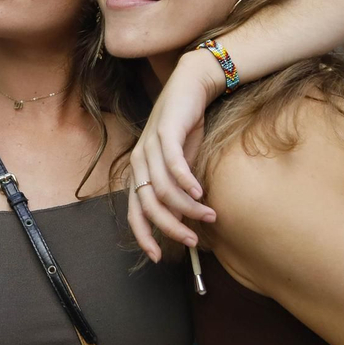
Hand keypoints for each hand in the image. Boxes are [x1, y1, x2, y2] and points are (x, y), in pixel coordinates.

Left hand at [129, 51, 220, 259]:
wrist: (191, 87)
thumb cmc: (186, 129)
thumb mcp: (181, 165)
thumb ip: (178, 191)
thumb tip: (184, 220)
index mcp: (139, 172)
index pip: (134, 212)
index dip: (144, 236)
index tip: (159, 256)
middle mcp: (139, 161)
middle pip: (149, 205)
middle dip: (171, 227)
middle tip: (193, 240)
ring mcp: (149, 147)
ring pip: (163, 189)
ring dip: (187, 207)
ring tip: (209, 215)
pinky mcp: (165, 133)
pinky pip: (173, 164)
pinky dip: (185, 182)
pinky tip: (199, 193)